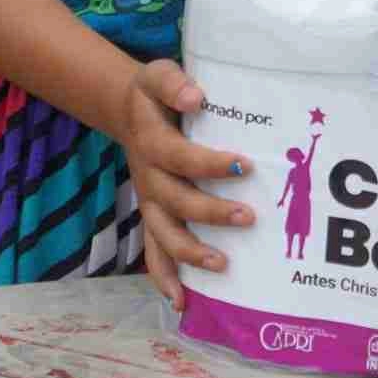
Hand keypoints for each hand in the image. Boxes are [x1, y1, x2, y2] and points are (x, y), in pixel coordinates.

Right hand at [119, 59, 254, 309]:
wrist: (128, 111)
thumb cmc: (154, 94)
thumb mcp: (158, 75)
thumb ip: (174, 83)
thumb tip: (196, 96)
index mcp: (153, 143)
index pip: (182, 157)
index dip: (210, 164)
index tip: (244, 165)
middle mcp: (149, 178)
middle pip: (177, 201)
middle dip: (212, 213)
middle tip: (249, 217)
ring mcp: (150, 201)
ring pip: (165, 234)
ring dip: (190, 253)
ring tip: (221, 266)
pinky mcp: (153, 215)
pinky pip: (154, 251)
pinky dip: (164, 278)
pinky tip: (182, 302)